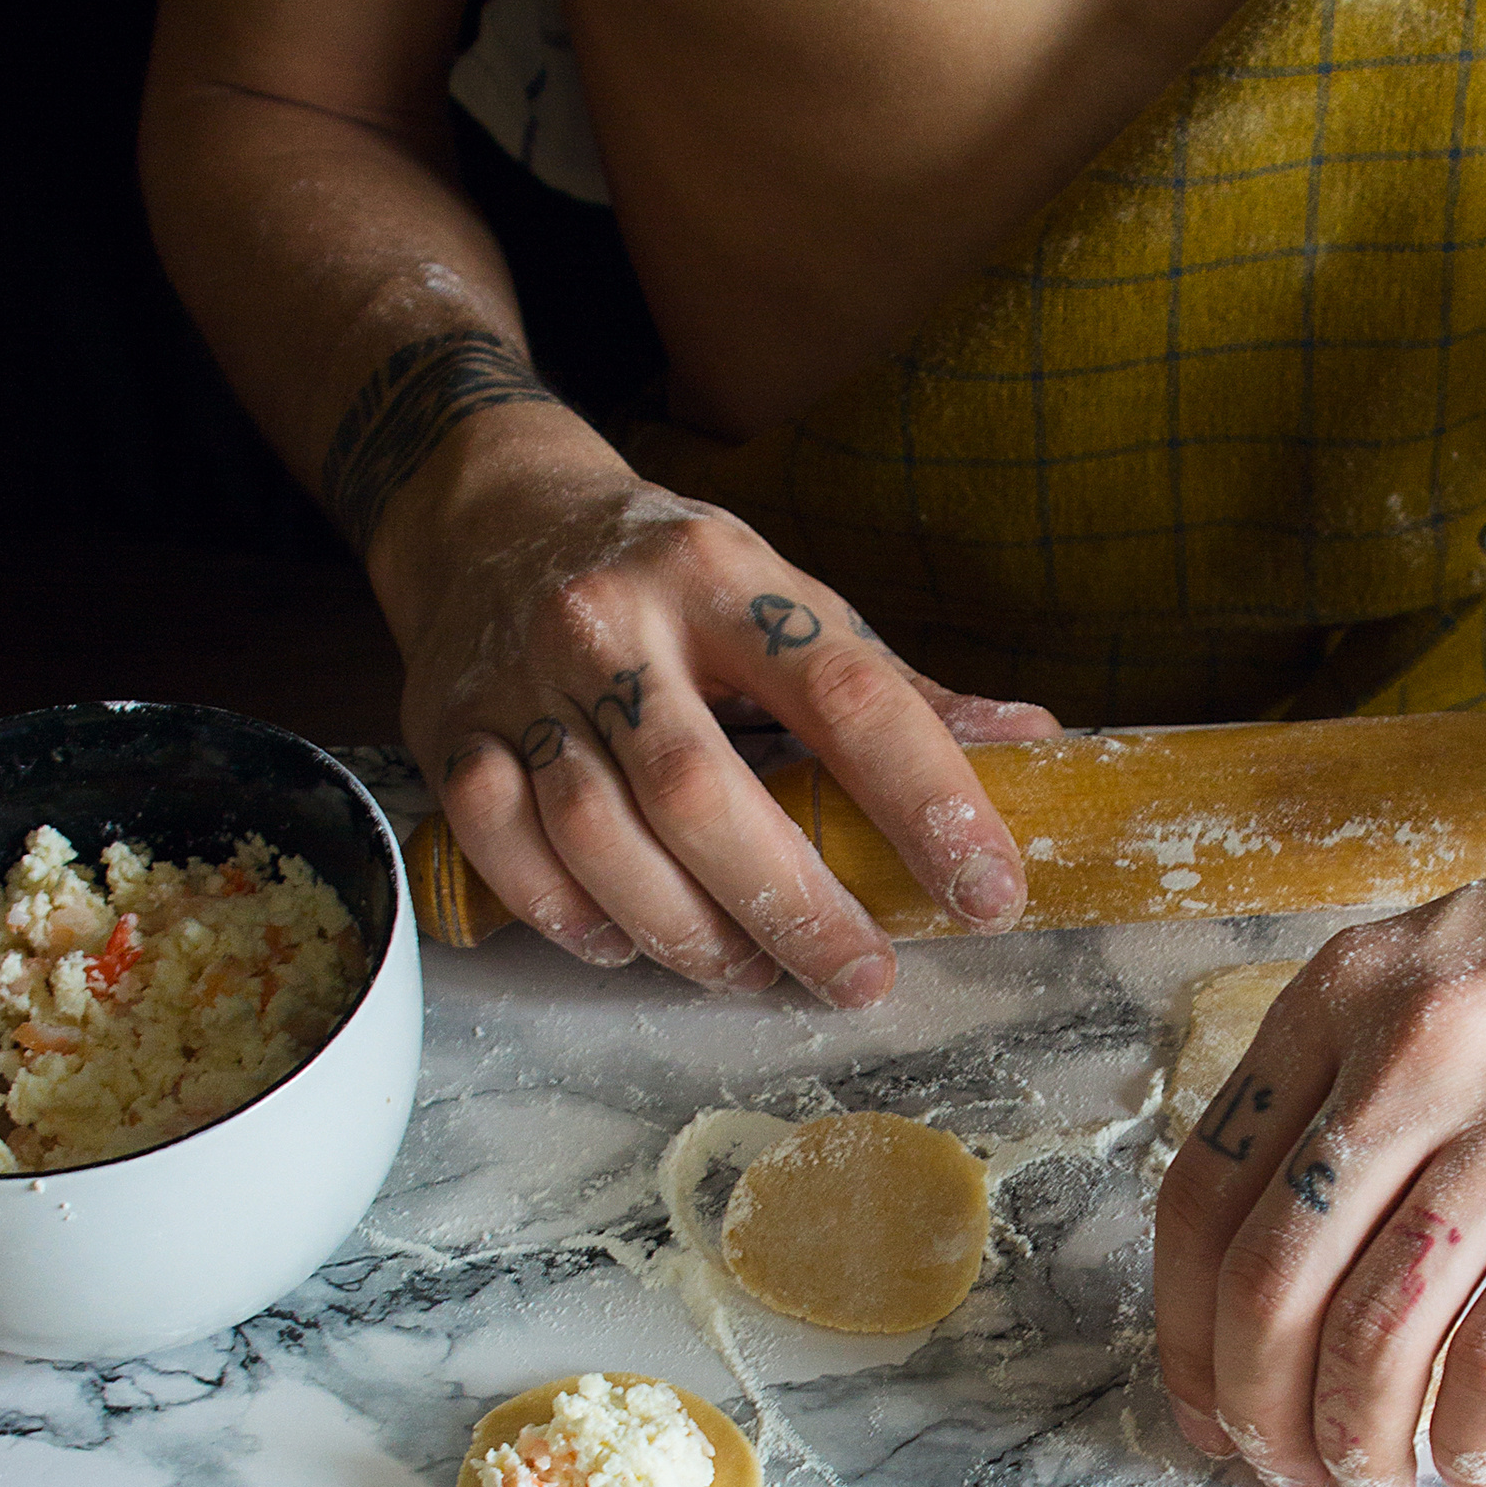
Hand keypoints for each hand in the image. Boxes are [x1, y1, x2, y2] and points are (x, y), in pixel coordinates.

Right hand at [392, 436, 1057, 996]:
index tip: (987, 890)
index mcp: (726, 576)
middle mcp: (615, 622)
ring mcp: (521, 679)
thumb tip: (1037, 745)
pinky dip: (570, 917)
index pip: (844, 693)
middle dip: (795, 908)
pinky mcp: (448, 730)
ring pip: (599, 839)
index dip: (925, 799)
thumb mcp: (784, 599)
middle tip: (863, 976)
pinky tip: (630, 944)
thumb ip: (895, 687)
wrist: (490, 510)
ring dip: (687, 933)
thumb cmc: (669, 575)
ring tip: (756, 973)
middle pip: (704, 795)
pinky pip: (503, 850)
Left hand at [1154, 771, 1485, 1486]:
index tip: (1203, 1400)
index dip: (1186, 1331)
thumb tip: (1286, 1241)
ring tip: (1372, 1485)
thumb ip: (1356, 1073)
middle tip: (1282, 1474)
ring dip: (1357, 1441)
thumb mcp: (1443, 960)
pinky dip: (1475, 1433)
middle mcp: (1410, 1061)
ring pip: (1375, 1333)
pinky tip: (1475, 1459)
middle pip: (1271, 1285)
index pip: (1204, 1196)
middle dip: (1258, 1414)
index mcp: (1343, 1002)